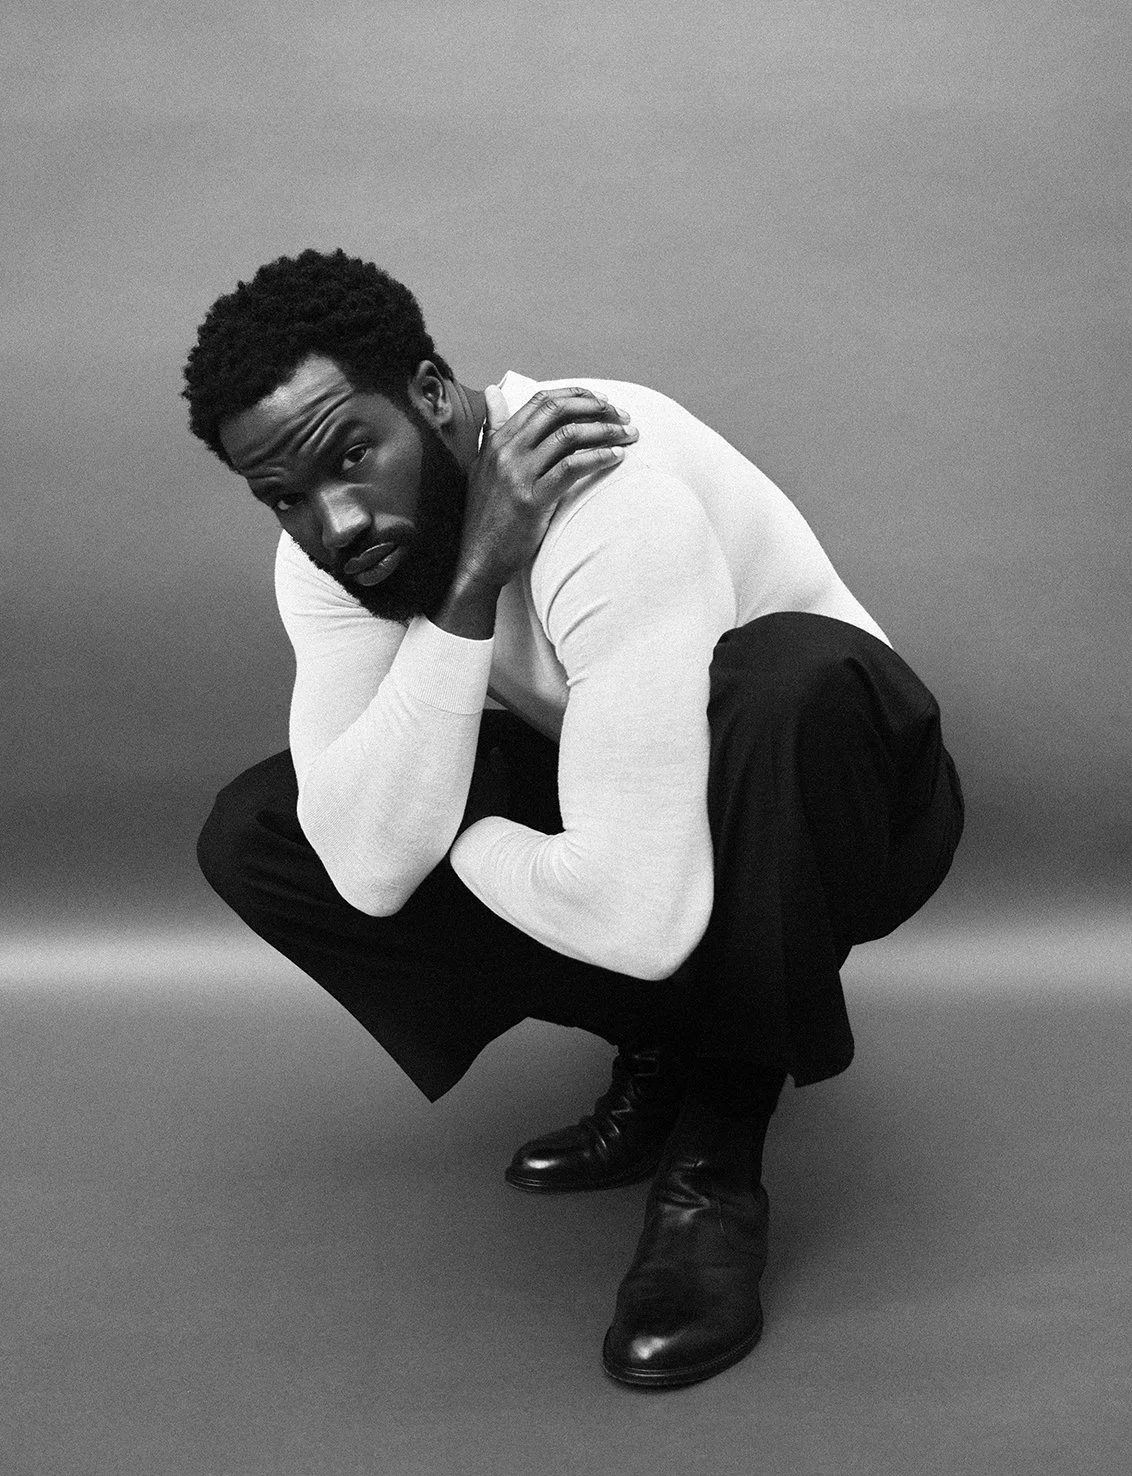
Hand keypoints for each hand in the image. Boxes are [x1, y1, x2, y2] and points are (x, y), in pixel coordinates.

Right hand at [435, 386, 637, 637]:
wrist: (479, 559)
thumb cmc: (487, 516)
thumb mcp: (483, 465)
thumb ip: (493, 429)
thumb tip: (495, 392)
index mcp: (498, 440)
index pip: (540, 401)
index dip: (575, 395)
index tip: (601, 401)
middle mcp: (507, 451)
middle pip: (557, 412)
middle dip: (596, 408)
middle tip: (621, 415)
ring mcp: (519, 475)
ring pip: (569, 436)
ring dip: (605, 431)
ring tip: (628, 435)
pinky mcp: (533, 500)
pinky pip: (572, 468)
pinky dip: (599, 457)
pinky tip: (616, 458)